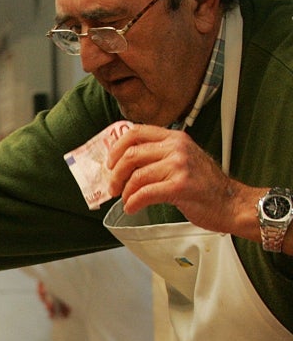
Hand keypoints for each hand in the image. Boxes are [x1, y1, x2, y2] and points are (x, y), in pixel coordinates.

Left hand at [107, 125, 261, 236]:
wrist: (230, 203)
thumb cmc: (204, 185)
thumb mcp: (182, 160)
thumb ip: (158, 157)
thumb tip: (125, 165)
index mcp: (175, 138)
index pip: (136, 132)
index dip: (117, 148)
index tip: (110, 163)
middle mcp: (177, 147)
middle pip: (131, 155)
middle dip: (116, 174)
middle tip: (113, 188)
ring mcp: (179, 165)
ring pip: (136, 176)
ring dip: (125, 192)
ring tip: (126, 200)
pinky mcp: (180, 185)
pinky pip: (144, 193)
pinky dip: (133, 203)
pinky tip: (133, 208)